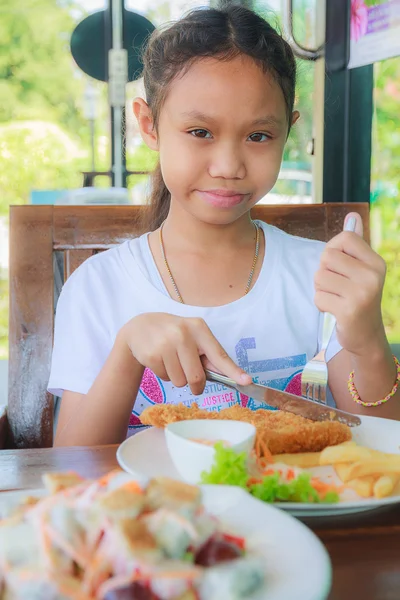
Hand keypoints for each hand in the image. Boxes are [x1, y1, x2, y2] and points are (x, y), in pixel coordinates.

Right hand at [121, 313, 251, 394]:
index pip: (219, 354)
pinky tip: (160, 360)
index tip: (246, 381)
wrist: (141, 327)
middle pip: (197, 377)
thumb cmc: (173, 334)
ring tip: (171, 360)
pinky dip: (164, 374)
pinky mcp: (152, 355)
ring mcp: (166, 344)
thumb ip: (208, 354)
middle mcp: (183, 334)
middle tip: (190, 378)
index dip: (233, 371)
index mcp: (199, 328)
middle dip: (196, 384)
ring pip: (180, 381)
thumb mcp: (192, 336)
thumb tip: (229, 375)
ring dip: (177, 378)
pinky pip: (165, 379)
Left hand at [314, 212, 386, 355]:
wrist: (366, 334)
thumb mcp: (361, 268)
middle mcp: (373, 275)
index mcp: (376, 262)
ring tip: (336, 298)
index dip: (333, 249)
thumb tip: (352, 214)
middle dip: (324, 271)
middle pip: (327, 257)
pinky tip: (334, 309)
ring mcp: (362, 293)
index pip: (344, 238)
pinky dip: (321, 304)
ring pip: (320, 277)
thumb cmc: (358, 296)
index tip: (340, 266)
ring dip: (321, 289)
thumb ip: (355, 243)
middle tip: (337, 286)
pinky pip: (318, 297)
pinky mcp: (349, 310)